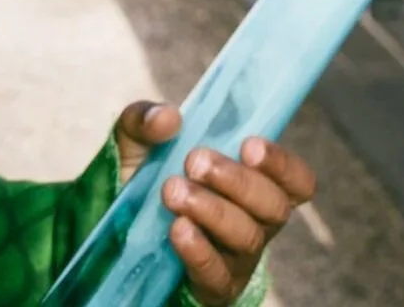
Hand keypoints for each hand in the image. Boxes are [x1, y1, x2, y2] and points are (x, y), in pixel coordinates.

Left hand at [115, 103, 316, 305]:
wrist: (107, 234)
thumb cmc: (141, 183)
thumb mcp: (135, 143)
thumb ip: (143, 121)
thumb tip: (168, 117)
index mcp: (250, 185)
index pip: (295, 182)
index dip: (283, 165)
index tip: (249, 145)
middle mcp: (254, 223)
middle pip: (274, 208)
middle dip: (238, 181)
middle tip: (196, 161)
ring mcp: (235, 258)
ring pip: (248, 238)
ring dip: (214, 211)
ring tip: (174, 192)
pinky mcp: (212, 287)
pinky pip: (218, 276)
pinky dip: (200, 250)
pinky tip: (178, 229)